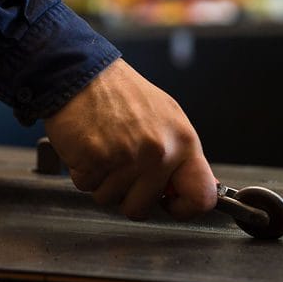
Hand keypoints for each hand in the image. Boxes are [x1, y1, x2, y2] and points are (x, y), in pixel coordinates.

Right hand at [44, 59, 215, 220]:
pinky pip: (85, 186)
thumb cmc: (121, 95)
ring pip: (109, 199)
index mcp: (183, 142)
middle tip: (119, 163)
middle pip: (141, 208)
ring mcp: (128, 157)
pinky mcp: (96, 159)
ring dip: (101, 181)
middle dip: (125, 193)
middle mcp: (160, 152)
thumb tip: (189, 190)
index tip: (169, 204)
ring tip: (103, 148)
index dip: (183, 209)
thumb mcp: (166, 119)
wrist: (83, 72)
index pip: (201, 197)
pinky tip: (87, 146)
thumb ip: (179, 156)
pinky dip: (81, 171)